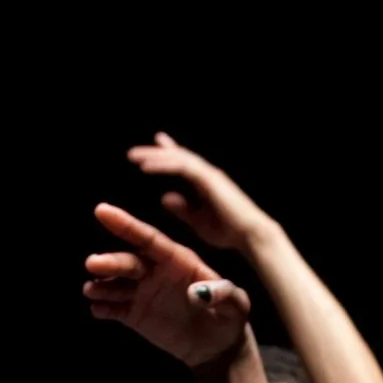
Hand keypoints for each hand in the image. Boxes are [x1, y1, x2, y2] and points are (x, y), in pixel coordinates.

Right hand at [84, 205, 254, 366]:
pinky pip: (115, 309)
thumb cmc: (230, 319)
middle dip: (111, 262)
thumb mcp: (237, 306)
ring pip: (117, 284)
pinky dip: (104, 307)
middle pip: (130, 261)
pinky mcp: (135, 314)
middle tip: (92, 263)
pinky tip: (97, 308)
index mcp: (179, 261)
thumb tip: (199, 293)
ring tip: (90, 290)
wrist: (217, 347)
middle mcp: (157, 272)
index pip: (150, 239)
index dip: (127, 225)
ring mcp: (144, 293)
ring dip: (101, 285)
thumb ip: (224, 295)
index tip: (102, 210)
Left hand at [126, 132, 268, 255]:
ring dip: (155, 156)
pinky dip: (163, 165)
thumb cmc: (228, 231)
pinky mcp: (209, 180)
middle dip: (156, 153)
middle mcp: (207, 174)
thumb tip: (164, 197)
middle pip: (177, 157)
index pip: (182, 163)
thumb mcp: (198, 220)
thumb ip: (183, 209)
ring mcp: (209, 175)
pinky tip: (146, 167)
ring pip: (178, 158)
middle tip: (132, 153)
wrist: (250, 235)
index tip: (153, 147)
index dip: (167, 153)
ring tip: (134, 158)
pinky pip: (182, 167)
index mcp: (204, 182)